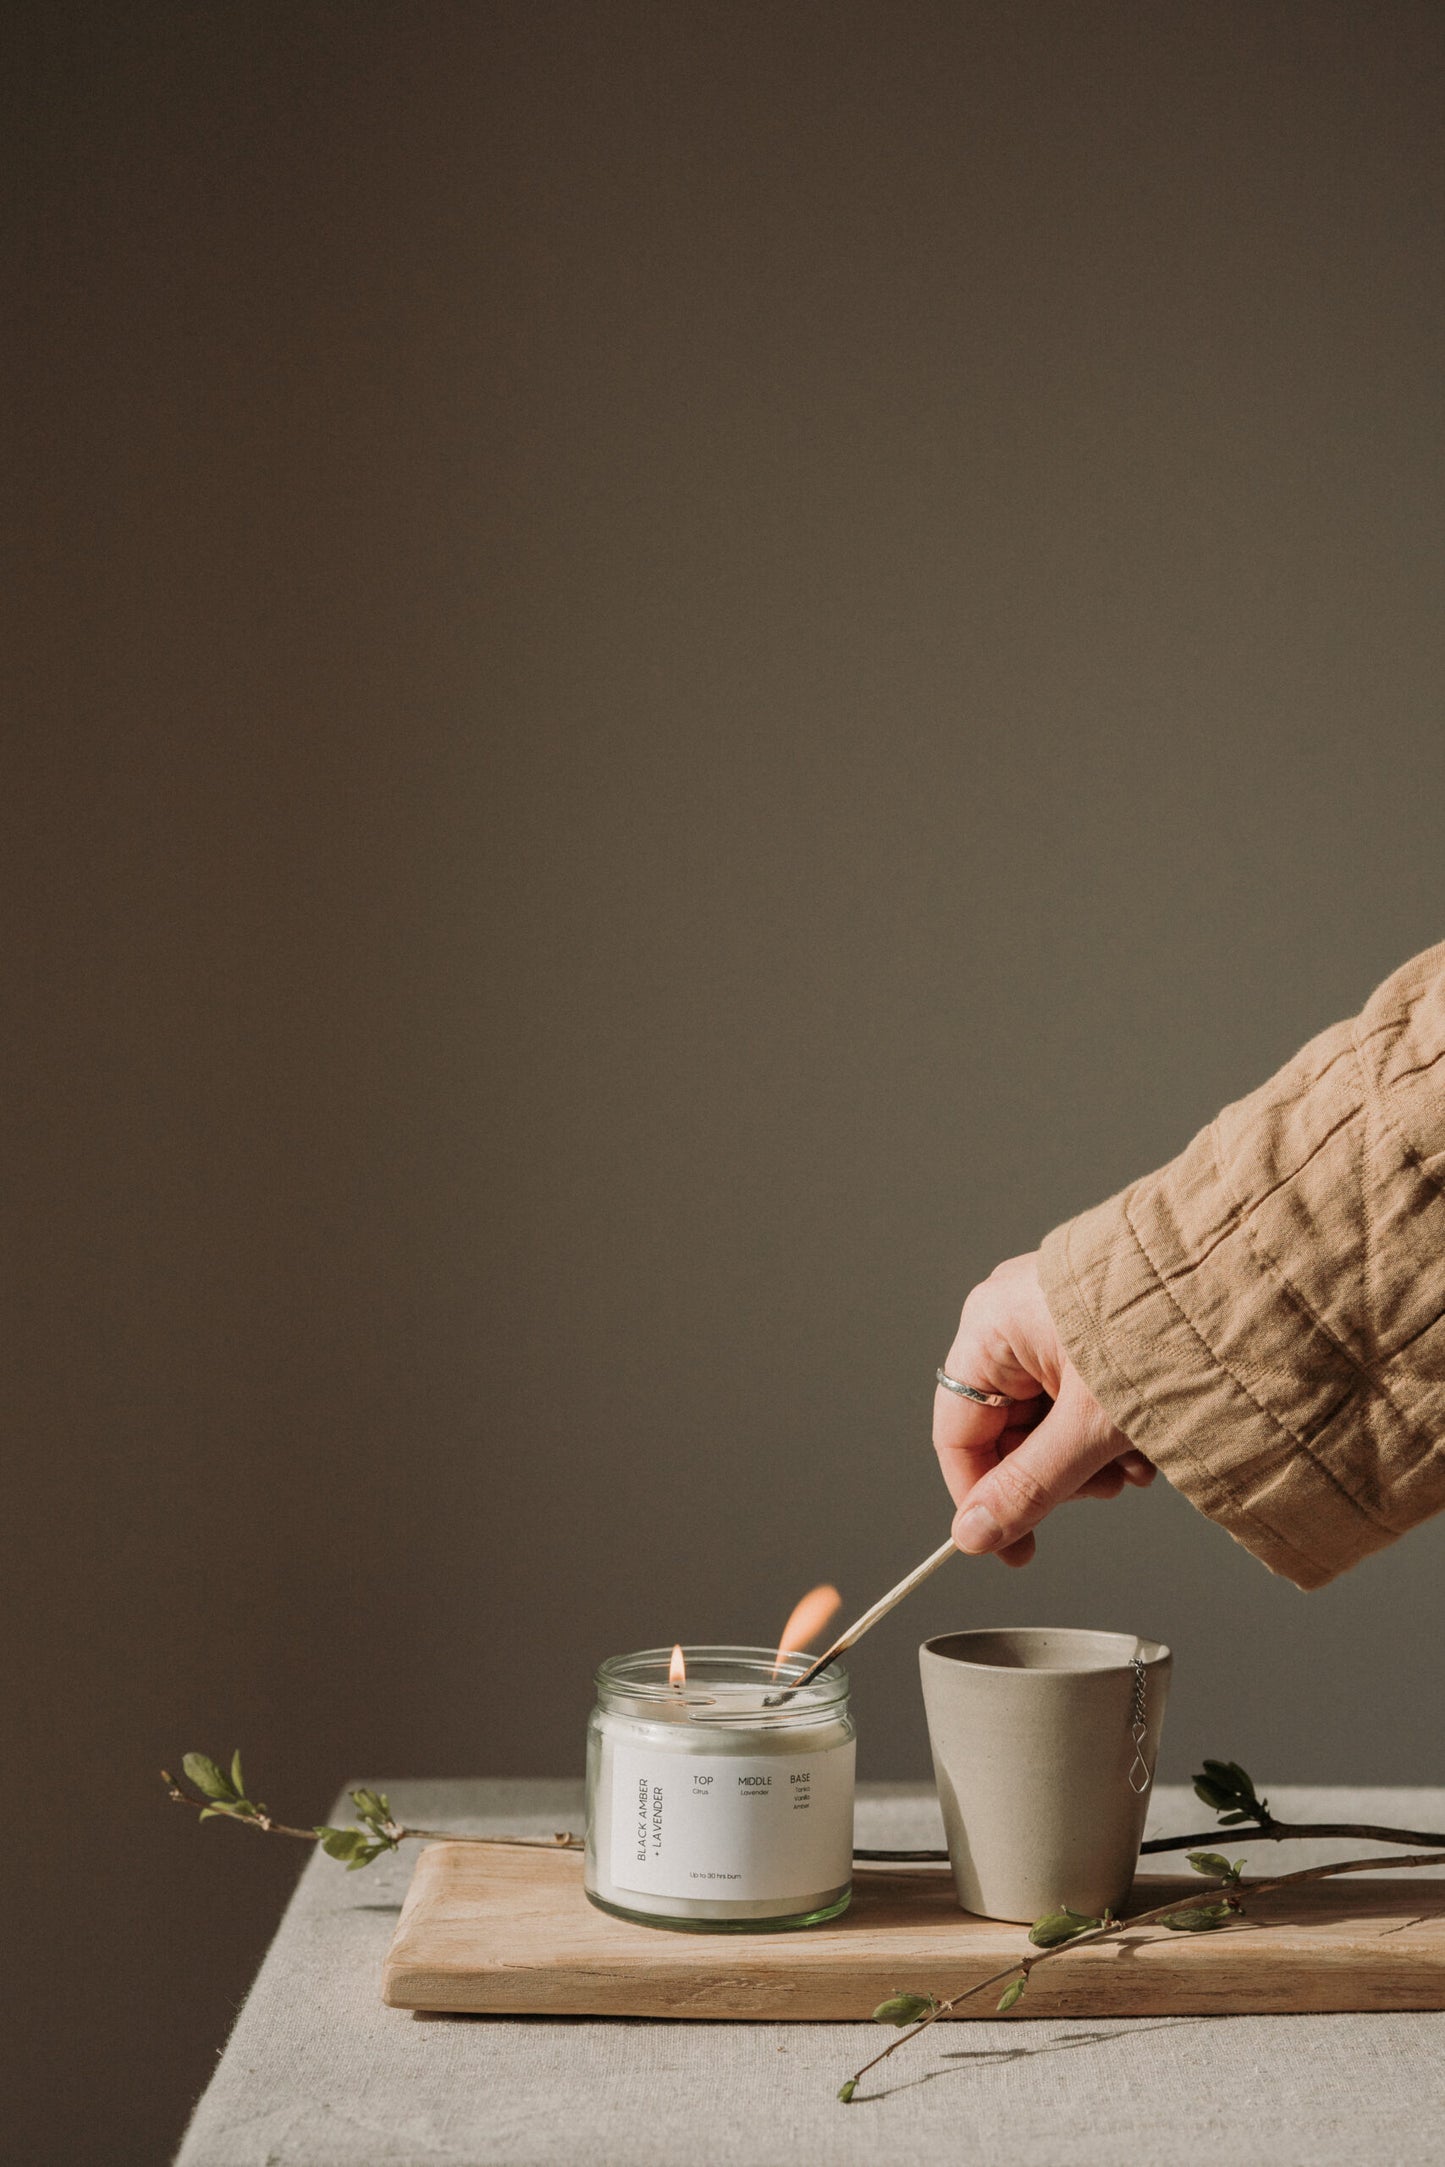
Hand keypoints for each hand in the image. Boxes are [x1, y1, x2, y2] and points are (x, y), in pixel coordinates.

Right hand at [933, 1252, 1154, 1566]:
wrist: (1243, 1281)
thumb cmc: (1163, 1331)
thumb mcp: (1090, 1427)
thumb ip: (1028, 1487)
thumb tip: (974, 1534)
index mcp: (991, 1326)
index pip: (957, 1433)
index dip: (980, 1498)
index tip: (1012, 1548)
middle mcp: (1013, 1318)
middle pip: (1007, 1430)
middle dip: (1057, 1473)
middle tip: (1104, 1485)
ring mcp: (1052, 1321)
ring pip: (1048, 1421)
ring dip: (1090, 1457)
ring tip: (1135, 1457)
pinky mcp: (1091, 1330)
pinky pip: (1077, 1398)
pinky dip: (1108, 1430)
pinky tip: (1146, 1440)